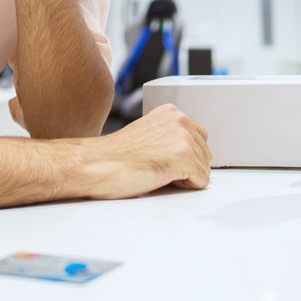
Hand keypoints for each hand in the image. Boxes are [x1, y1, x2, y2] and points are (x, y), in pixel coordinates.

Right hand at [82, 104, 211, 198]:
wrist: (95, 164)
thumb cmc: (115, 156)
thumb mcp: (148, 135)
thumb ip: (171, 137)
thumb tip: (194, 156)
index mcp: (171, 112)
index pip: (200, 138)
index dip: (184, 156)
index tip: (163, 160)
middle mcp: (180, 120)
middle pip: (205, 154)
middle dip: (187, 167)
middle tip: (158, 168)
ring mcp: (183, 138)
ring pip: (204, 169)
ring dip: (185, 178)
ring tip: (157, 173)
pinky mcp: (183, 157)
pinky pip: (202, 181)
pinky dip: (186, 187)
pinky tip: (162, 180)